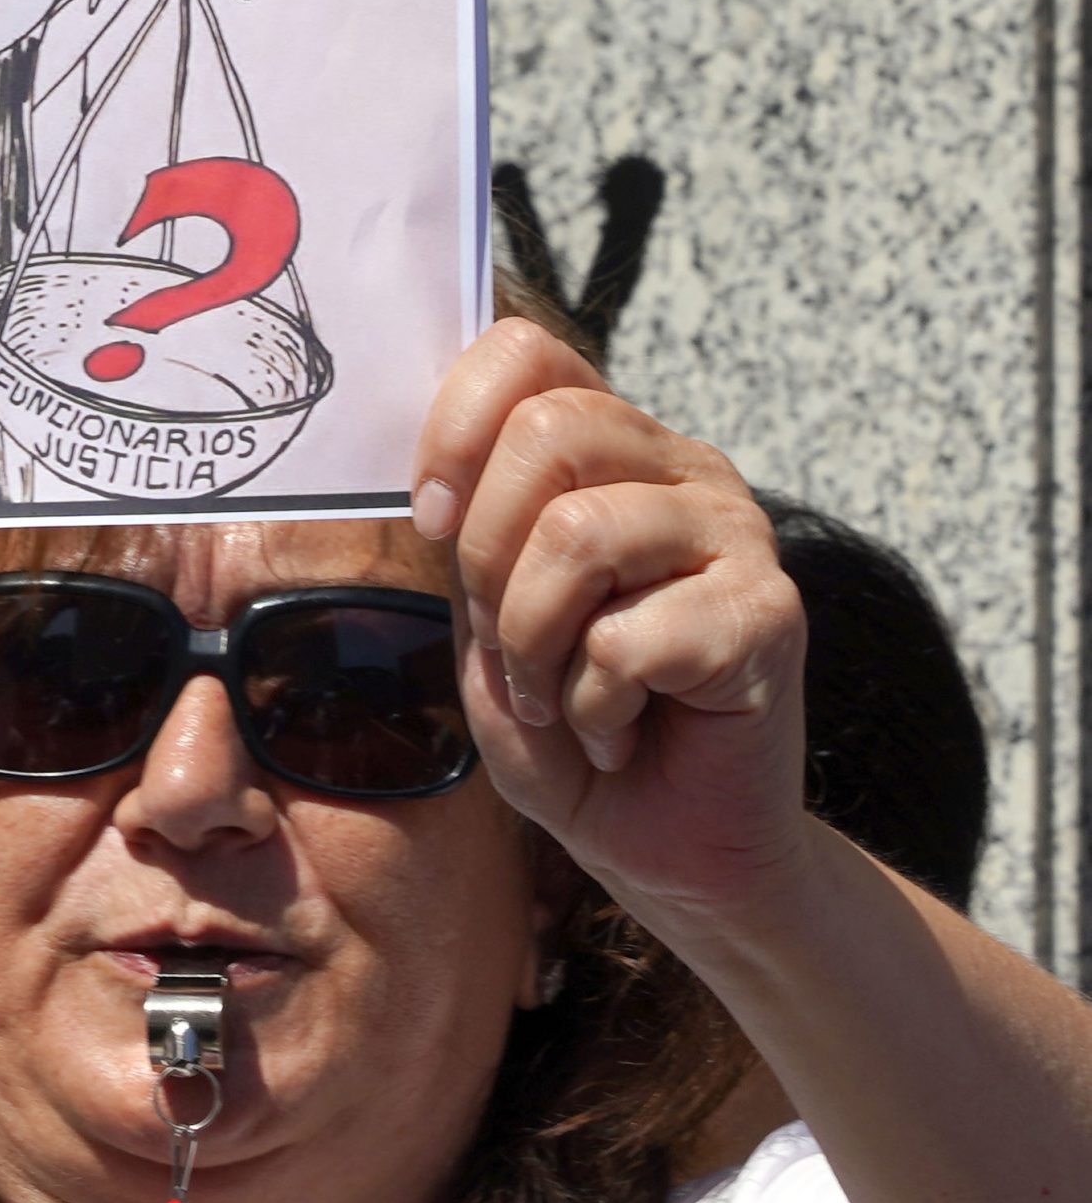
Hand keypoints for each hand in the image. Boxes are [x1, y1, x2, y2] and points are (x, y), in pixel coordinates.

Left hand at [411, 319, 810, 927]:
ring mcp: (735, 534)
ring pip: (579, 533)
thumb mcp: (485, 617)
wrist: (667, 849)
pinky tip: (620, 728)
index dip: (455, 426)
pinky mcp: (770, 613)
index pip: (525, 353)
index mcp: (608, 447)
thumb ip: (466, 533)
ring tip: (558, 695)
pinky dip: (593, 706)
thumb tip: (433, 473)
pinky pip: (631, 638)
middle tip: (506, 641)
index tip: (431, 518)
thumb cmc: (568, 725)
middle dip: (487, 558)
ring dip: (535, 642)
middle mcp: (679, 468)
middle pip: (547, 432)